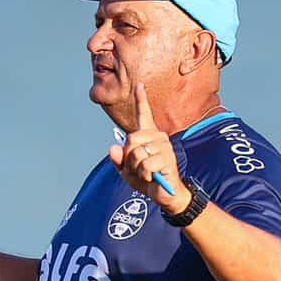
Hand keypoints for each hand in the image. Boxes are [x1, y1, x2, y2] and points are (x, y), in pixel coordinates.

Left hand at [107, 80, 189, 216]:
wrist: (164, 195)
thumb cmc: (147, 180)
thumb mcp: (127, 171)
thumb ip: (118, 160)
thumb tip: (113, 148)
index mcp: (148, 136)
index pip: (144, 114)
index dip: (141, 100)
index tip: (140, 85)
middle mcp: (158, 137)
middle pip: (131, 140)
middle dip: (128, 158)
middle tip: (138, 168)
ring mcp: (164, 147)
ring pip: (137, 154)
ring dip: (136, 169)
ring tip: (146, 174)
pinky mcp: (167, 159)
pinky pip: (145, 165)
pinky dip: (144, 175)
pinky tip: (152, 177)